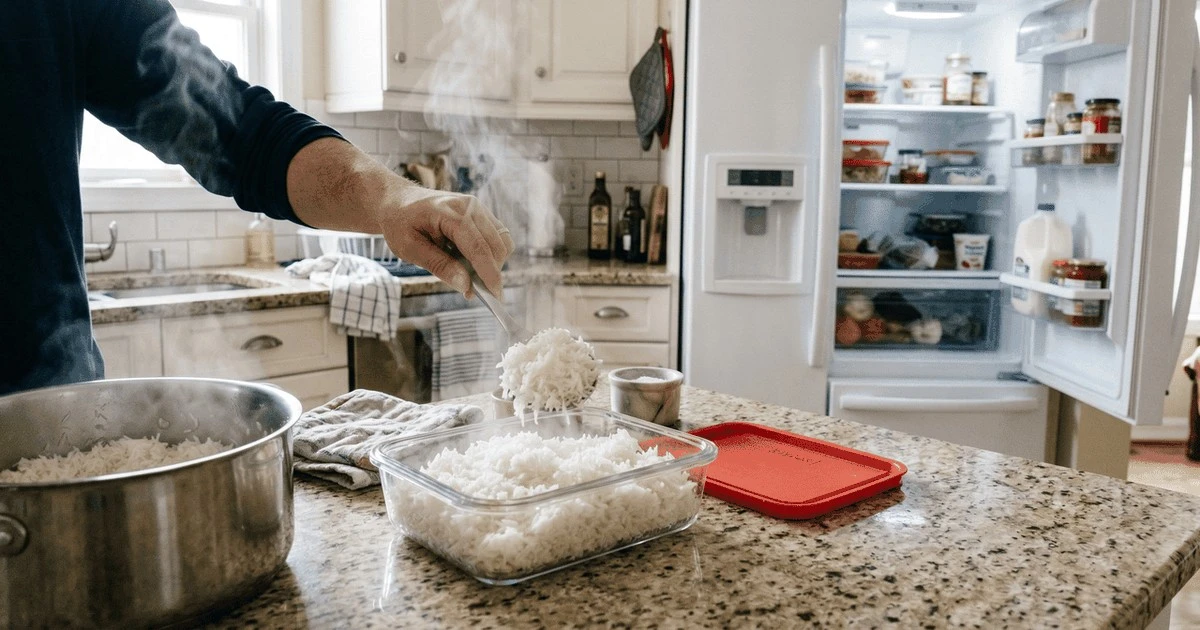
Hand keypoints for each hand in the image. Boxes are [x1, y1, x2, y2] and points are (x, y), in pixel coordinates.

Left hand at [375, 185, 514, 297]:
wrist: (397, 201)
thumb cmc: (399, 223)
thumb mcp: (409, 248)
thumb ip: (439, 265)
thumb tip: (465, 285)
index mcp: (451, 213)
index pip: (479, 248)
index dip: (489, 274)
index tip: (495, 297)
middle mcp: (470, 206)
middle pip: (497, 246)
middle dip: (491, 272)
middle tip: (471, 292)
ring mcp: (478, 208)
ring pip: (502, 242)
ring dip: (491, 264)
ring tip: (466, 274)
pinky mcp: (481, 213)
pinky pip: (496, 238)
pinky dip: (488, 255)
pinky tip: (466, 261)